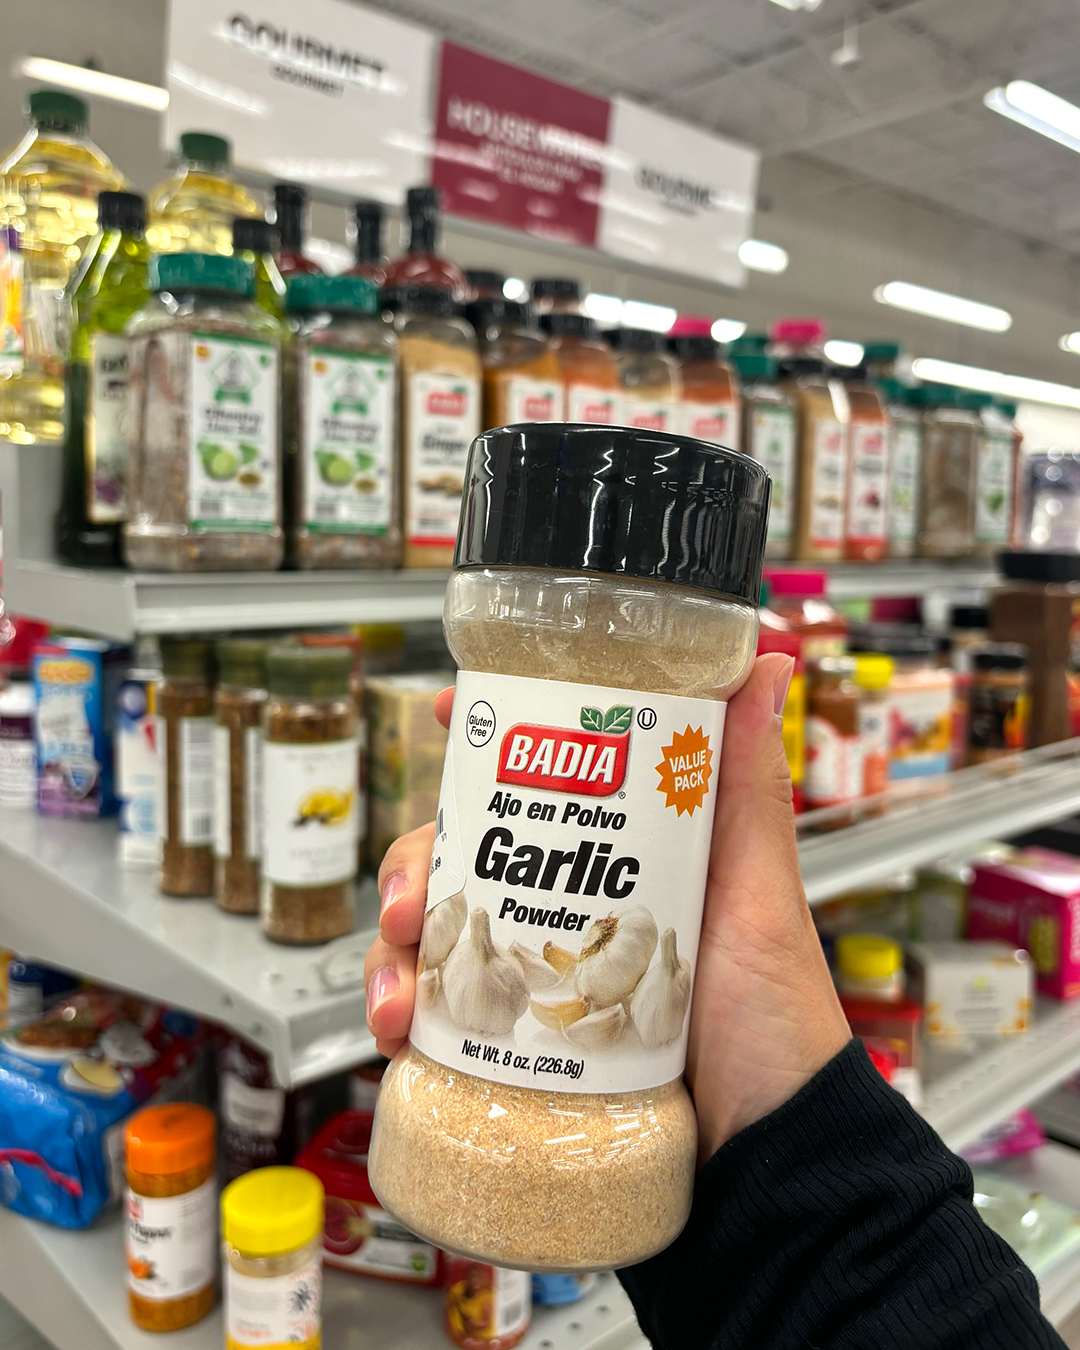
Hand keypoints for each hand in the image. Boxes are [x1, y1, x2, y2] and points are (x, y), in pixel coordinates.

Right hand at [364, 661, 849, 1159]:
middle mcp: (570, 912)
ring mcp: (539, 980)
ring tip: (398, 987)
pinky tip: (398, 1033)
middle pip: (464, 855)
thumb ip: (750, 783)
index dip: (485, 745)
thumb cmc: (773, 1020)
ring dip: (392, 948)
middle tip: (411, 899)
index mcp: (621, 862)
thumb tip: (770, 659)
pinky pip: (436, 1016)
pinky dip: (399, 1016)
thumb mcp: (758, 890)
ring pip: (434, 933)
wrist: (766, 1158)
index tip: (452, 712)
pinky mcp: (515, 1047)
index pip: (540, 784)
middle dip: (414, 863)